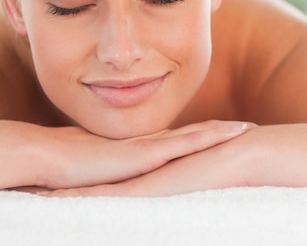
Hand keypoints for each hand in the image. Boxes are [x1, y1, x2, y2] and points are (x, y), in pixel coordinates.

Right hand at [31, 120, 252, 189]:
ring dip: (225, 131)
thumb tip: (134, 181)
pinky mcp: (151, 152)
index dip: (207, 134)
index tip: (228, 133)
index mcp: (147, 147)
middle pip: (198, 133)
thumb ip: (127, 173)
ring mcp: (154, 145)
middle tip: (249, 127)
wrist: (56, 157)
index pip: (184, 139)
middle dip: (223, 130)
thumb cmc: (77, 166)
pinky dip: (211, 137)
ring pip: (199, 135)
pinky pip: (188, 143)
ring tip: (249, 128)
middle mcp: (155, 143)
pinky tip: (231, 134)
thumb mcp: (111, 172)